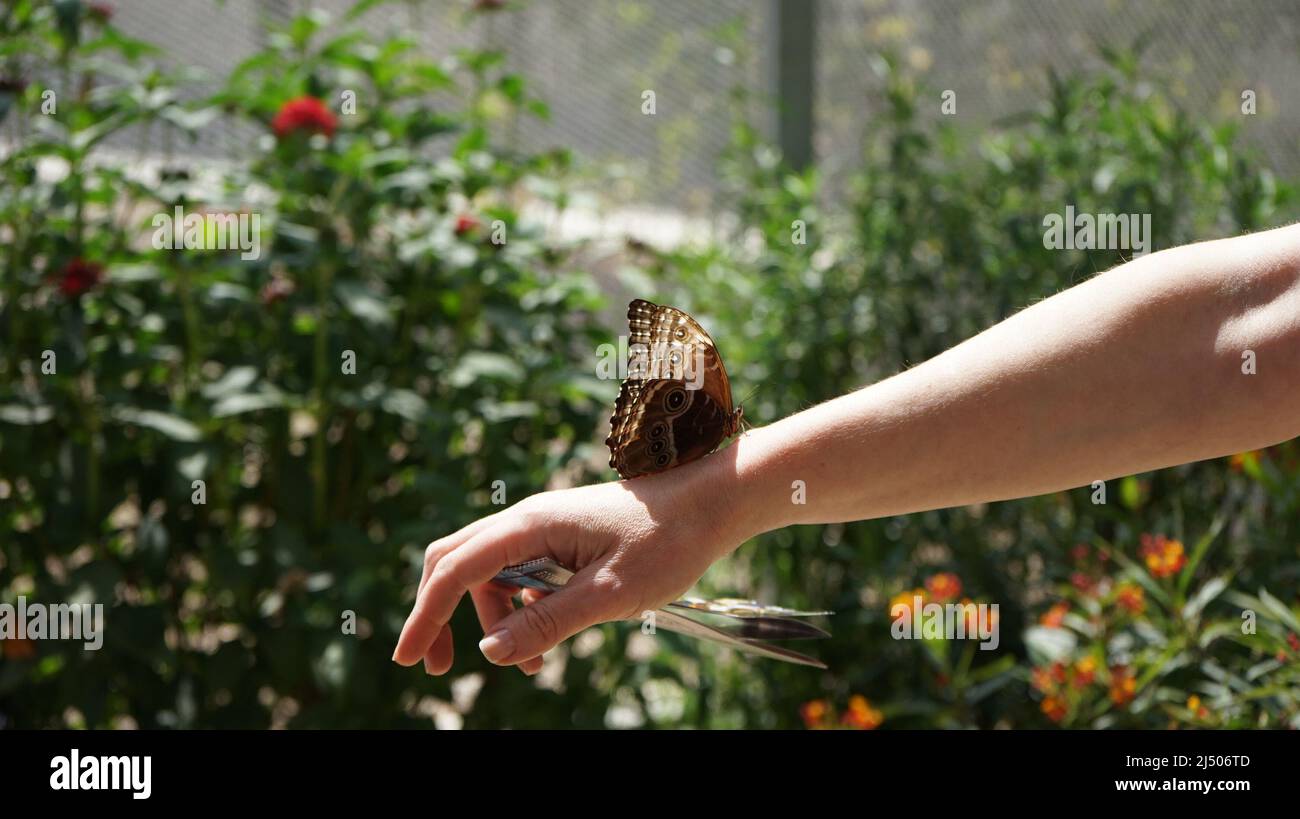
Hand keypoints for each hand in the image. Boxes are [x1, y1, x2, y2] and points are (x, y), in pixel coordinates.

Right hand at [392, 458, 751, 674]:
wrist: (711, 503)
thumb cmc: (668, 542)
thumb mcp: (610, 594)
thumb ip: (548, 621)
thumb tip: (489, 652)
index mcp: (531, 524)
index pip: (456, 569)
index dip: (426, 614)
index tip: (408, 658)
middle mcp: (528, 519)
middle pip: (456, 562)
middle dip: (439, 613)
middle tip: (437, 666)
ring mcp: (544, 527)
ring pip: (490, 573)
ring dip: (493, 620)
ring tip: (530, 666)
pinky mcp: (562, 538)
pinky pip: (521, 573)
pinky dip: (520, 609)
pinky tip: (547, 640)